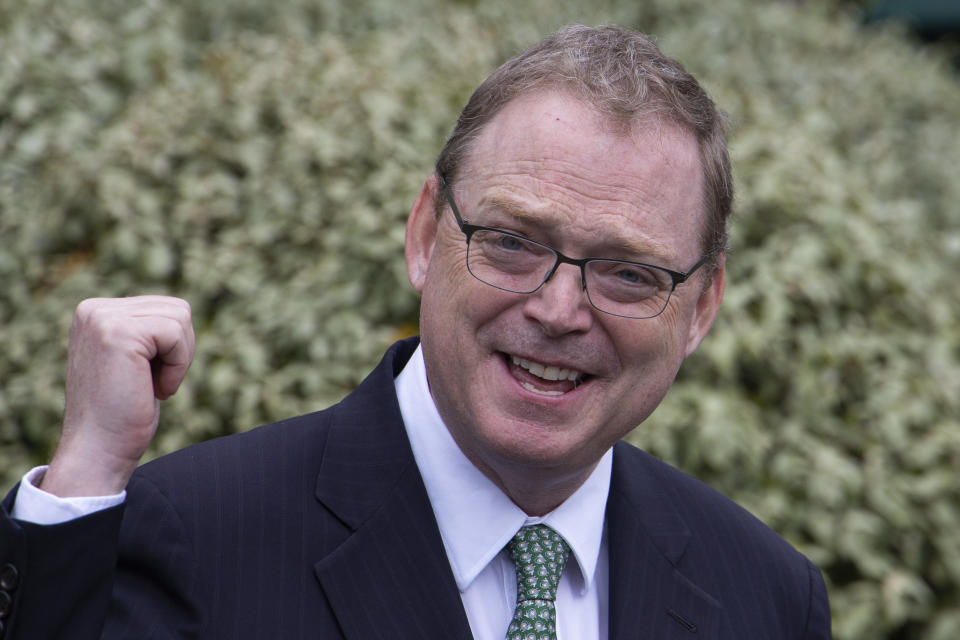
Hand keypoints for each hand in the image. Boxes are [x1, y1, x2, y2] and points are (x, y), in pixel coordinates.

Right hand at [40, 296, 194, 496]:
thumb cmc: (122, 414)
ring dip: (178, 361)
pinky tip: (155, 390)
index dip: (173, 348)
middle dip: (179, 352)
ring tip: (150, 386)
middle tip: (151, 385)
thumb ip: (146, 331)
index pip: (166, 307)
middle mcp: (94, 309)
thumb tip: (178, 309)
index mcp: (96, 312)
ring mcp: (102, 318)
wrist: (98, 452)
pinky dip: (177, 367)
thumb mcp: (134, 361)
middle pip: (177, 309)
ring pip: (180, 318)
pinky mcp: (117, 332)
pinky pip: (176, 334)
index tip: (146, 378)